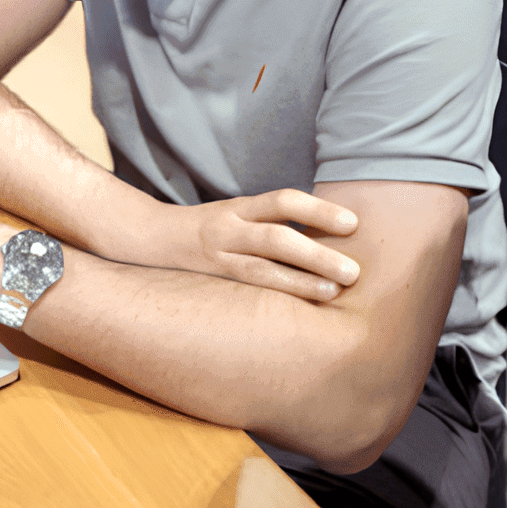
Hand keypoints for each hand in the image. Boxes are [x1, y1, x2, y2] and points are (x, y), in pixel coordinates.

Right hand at [164, 189, 360, 301]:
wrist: (153, 238)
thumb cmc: (209, 229)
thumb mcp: (238, 215)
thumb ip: (273, 221)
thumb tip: (332, 235)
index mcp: (239, 207)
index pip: (282, 201)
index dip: (319, 210)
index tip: (353, 224)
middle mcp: (227, 229)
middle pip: (276, 238)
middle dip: (317, 254)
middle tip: (354, 271)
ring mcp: (218, 258)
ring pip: (261, 269)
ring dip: (301, 281)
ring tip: (334, 292)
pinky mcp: (212, 282)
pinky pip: (248, 290)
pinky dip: (278, 296)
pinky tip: (302, 306)